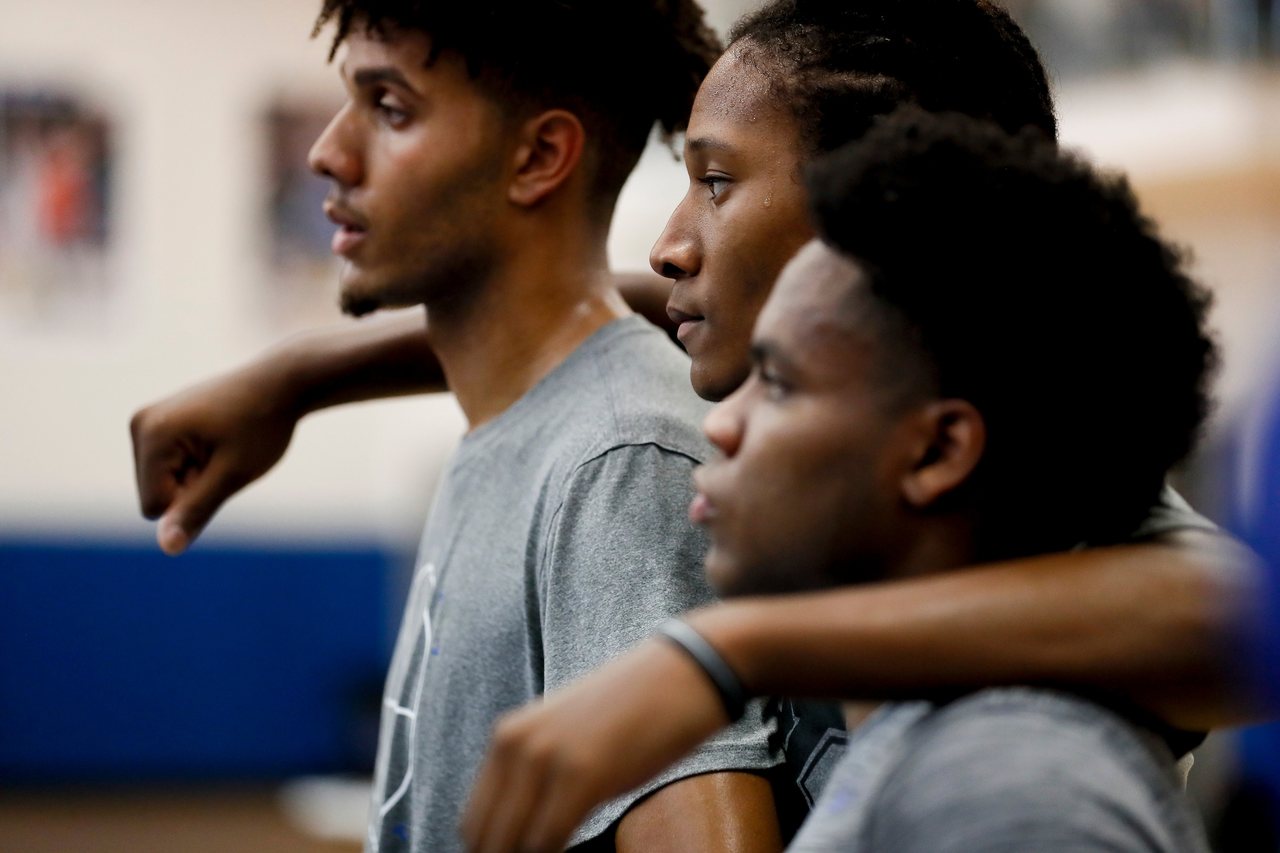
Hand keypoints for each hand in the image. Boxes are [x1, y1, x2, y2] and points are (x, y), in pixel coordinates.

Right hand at [130, 362, 299, 554]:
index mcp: (152, 434)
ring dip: (195, 476)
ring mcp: (148, 421)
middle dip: (192, 487)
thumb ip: (196, 510)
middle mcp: (140, 424)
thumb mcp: (233, 475)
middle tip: (226, 455)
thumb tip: (167, 548)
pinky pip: (169, 467)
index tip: (222, 465)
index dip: (194, 500)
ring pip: (162, 483)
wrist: (279, 384)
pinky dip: (195, 463)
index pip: (155, 508)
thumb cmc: (262, 427)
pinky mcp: (159, 422)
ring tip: (223, 446)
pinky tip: (217, 440)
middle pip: (155, 495)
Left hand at [462, 638, 730, 852]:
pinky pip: (546, 843)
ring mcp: (546, 758)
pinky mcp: (581, 775)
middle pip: (483, 837)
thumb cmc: (635, 709)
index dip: (491, 851)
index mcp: (507, 736)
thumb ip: (535, 774)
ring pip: (508, 845)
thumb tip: (521, 831)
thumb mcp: (568, 737)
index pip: (473, 821)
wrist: (685, 672)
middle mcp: (516, 744)